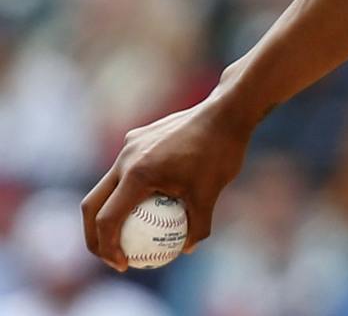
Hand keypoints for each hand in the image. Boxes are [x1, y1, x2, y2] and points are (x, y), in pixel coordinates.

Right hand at [81, 97, 253, 270]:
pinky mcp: (138, 137)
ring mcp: (130, 144)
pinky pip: (125, 168)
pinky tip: (151, 201)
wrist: (227, 110)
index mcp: (137, 173)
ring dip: (109, 211)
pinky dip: (127, 189)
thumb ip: (198, 226)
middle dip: (94, 235)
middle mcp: (126, 158)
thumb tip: (186, 249)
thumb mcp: (211, 194)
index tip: (124, 264)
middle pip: (93, 204)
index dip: (108, 248)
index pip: (107, 219)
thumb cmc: (220, 152)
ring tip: (127, 234)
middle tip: (111, 256)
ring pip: (107, 185)